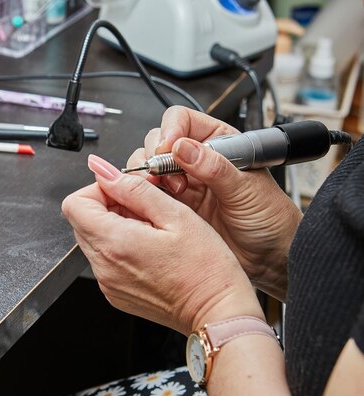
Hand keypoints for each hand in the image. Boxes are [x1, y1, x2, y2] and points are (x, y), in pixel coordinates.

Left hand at [61, 155, 264, 334]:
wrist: (216, 312)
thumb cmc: (205, 268)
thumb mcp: (176, 216)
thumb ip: (134, 189)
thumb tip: (104, 172)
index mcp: (115, 243)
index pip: (74, 204)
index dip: (97, 189)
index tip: (124, 191)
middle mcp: (104, 266)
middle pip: (81, 221)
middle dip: (107, 206)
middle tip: (144, 210)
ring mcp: (107, 283)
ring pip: (92, 239)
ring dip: (114, 226)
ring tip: (151, 230)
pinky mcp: (115, 293)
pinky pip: (105, 260)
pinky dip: (120, 248)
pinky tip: (150, 250)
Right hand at [127, 107, 301, 299]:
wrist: (268, 257)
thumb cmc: (269, 219)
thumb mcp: (246, 190)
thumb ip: (215, 168)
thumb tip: (184, 148)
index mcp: (219, 143)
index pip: (183, 120)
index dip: (171, 130)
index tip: (168, 149)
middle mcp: (197, 159)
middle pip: (158, 140)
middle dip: (155, 155)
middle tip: (164, 175)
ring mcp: (183, 183)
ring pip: (149, 166)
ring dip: (148, 176)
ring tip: (166, 192)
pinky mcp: (172, 206)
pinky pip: (148, 194)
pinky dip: (144, 196)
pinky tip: (157, 205)